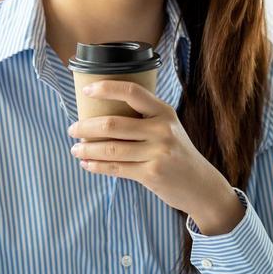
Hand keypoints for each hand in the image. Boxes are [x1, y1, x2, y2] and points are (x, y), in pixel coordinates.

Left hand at [67, 80, 243, 234]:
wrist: (201, 185)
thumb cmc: (177, 153)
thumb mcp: (169, 128)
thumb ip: (144, 119)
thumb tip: (101, 114)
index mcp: (164, 112)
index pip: (132, 92)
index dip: (107, 88)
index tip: (87, 90)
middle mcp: (162, 130)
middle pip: (112, 124)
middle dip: (85, 127)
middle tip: (72, 128)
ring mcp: (157, 153)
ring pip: (110, 149)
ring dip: (86, 149)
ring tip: (75, 149)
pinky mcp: (151, 174)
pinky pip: (116, 168)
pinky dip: (96, 166)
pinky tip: (87, 164)